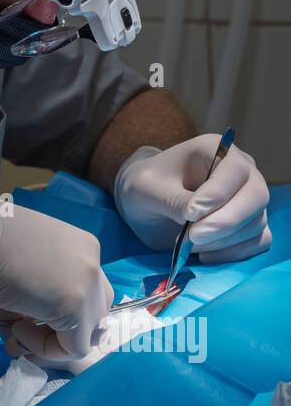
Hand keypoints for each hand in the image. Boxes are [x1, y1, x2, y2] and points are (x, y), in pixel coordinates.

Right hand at [0, 182, 112, 358]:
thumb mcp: (19, 277)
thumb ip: (32, 308)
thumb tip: (22, 342)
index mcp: (82, 249)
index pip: (86, 292)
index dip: (58, 314)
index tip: (23, 321)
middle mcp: (93, 263)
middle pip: (95, 313)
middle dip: (62, 331)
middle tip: (23, 332)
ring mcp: (89, 285)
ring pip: (89, 333)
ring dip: (53, 341)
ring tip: (17, 328)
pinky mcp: (77, 308)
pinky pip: (74, 348)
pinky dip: (45, 349)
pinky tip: (17, 328)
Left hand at [114, 135, 270, 263]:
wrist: (146, 203)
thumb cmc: (146, 186)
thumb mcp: (147, 190)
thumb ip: (174, 201)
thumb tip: (199, 218)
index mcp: (216, 150)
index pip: (235, 170)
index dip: (218, 194)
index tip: (190, 214)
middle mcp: (241, 171)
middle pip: (257, 196)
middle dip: (226, 222)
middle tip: (193, 236)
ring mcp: (248, 199)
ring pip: (256, 222)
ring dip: (224, 240)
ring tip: (189, 243)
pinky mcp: (249, 224)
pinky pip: (259, 241)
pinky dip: (235, 253)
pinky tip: (205, 255)